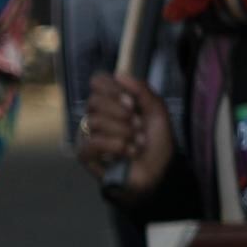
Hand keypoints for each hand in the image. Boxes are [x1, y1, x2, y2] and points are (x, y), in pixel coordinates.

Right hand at [80, 70, 176, 194]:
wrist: (160, 172)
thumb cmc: (157, 142)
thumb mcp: (157, 112)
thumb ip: (142, 90)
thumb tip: (120, 74)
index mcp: (113, 102)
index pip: (97, 82)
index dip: (112, 88)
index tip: (131, 102)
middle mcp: (97, 115)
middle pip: (94, 100)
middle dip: (122, 114)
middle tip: (139, 126)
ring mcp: (90, 135)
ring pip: (95, 121)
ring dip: (124, 132)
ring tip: (138, 143)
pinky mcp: (86, 155)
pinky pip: (92, 142)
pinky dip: (115, 146)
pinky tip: (129, 152)